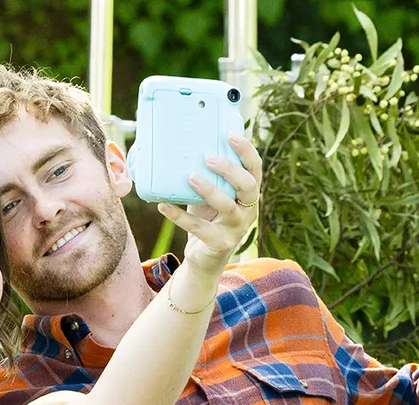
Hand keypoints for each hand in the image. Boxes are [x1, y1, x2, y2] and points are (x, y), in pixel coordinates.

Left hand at [156, 135, 261, 277]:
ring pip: (228, 208)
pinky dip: (180, 217)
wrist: (204, 256)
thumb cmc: (208, 218)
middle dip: (230, 169)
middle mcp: (248, 210)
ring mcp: (236, 228)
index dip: (246, 151)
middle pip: (248, 186)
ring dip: (210, 190)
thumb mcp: (210, 194)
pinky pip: (200, 228)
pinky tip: (164, 206)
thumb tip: (180, 144)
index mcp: (248, 194)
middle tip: (208, 158)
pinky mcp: (220, 244)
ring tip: (191, 177)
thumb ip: (206, 175)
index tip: (231, 135)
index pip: (255, 168)